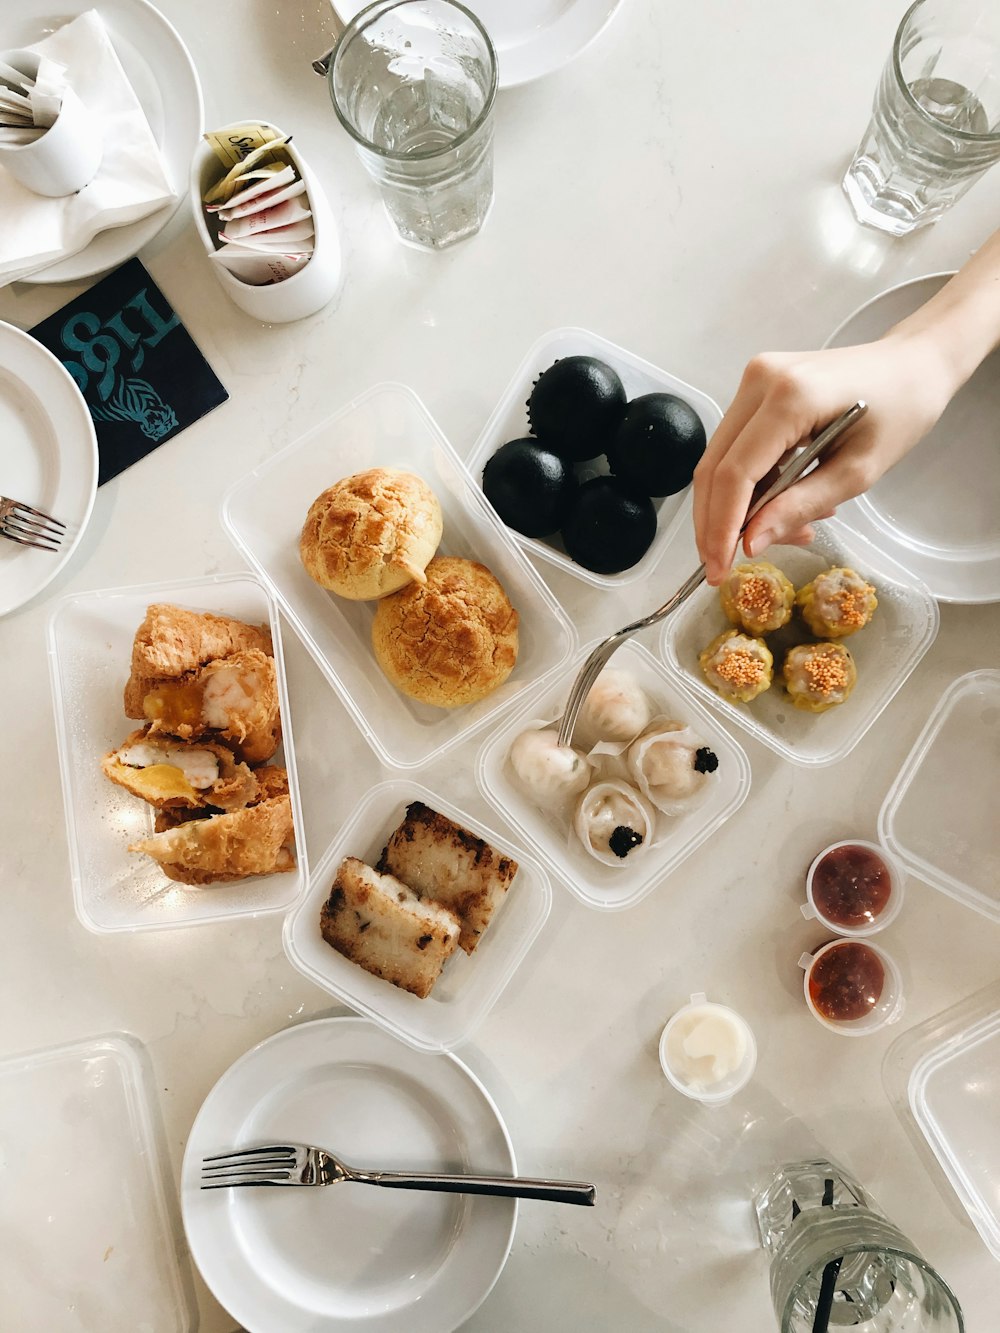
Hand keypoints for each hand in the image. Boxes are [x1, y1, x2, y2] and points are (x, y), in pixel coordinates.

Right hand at [692, 333, 954, 584]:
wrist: (910, 364)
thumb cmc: (901, 412)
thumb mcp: (858, 471)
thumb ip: (800, 505)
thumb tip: (750, 543)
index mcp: (791, 396)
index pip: (735, 473)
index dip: (720, 527)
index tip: (718, 570)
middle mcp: (760, 380)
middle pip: (715, 466)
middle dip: (715, 523)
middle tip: (724, 567)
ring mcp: (754, 379)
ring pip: (720, 460)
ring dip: (736, 507)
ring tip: (787, 529)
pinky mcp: (755, 387)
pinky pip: (737, 446)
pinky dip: (751, 485)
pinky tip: (783, 502)